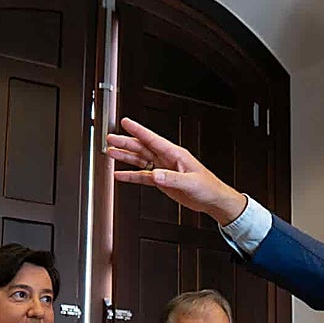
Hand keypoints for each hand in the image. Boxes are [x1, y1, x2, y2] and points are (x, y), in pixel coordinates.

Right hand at [106, 117, 246, 223]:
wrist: (213, 200)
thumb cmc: (208, 187)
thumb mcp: (190, 182)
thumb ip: (172, 179)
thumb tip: (155, 175)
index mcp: (176, 154)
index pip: (153, 139)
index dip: (139, 130)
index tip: (126, 122)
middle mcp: (168, 160)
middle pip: (143, 148)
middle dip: (126, 142)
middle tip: (111, 138)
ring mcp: (164, 170)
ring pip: (141, 160)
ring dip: (126, 156)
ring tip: (110, 152)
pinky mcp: (163, 181)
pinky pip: (143, 176)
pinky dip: (131, 175)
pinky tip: (120, 174)